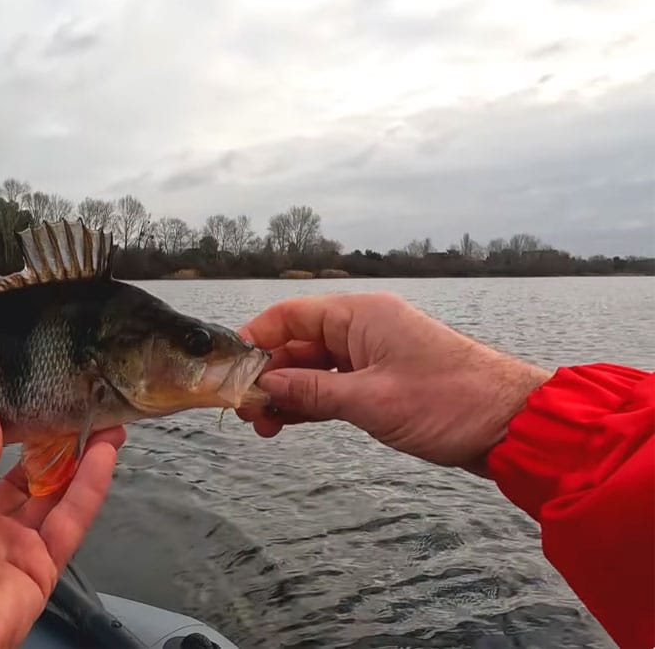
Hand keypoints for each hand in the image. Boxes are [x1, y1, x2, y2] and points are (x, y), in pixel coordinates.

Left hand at [0, 404, 125, 648]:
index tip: (30, 404)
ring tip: (105, 427)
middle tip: (77, 414)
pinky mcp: (40, 571)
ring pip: (54, 499)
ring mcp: (12, 549)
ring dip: (79, 463)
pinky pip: (68, 525)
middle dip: (51, 448)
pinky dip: (88, 491)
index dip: (6, 434)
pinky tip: (103, 457)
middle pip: (26, 480)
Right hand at [235, 292, 551, 472]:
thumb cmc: (450, 403)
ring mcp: (373, 355)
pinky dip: (310, 402)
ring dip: (286, 393)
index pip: (289, 316)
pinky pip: (332, 385)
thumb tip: (263, 387)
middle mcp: (363, 328)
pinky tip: (289, 422)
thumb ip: (310, 391)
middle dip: (267, 375)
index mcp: (360, 315)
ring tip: (263, 426)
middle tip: (245, 412)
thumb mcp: (370, 400)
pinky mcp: (383, 382)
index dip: (254, 341)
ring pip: (312, 368)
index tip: (229, 373)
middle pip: (296, 344)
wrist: (513, 425)